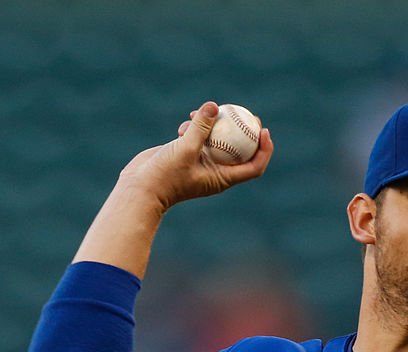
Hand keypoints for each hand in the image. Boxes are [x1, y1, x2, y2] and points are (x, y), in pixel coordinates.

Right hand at [118, 101, 273, 210]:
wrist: (141, 188)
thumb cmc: (166, 175)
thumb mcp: (185, 149)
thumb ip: (201, 127)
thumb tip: (215, 106)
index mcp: (223, 178)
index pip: (254, 167)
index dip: (263, 150)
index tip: (263, 130)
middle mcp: (216, 171)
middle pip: (240, 151)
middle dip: (245, 132)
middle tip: (246, 113)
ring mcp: (202, 162)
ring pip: (218, 139)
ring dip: (213, 124)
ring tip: (200, 113)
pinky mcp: (188, 154)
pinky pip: (199, 136)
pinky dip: (196, 126)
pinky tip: (186, 121)